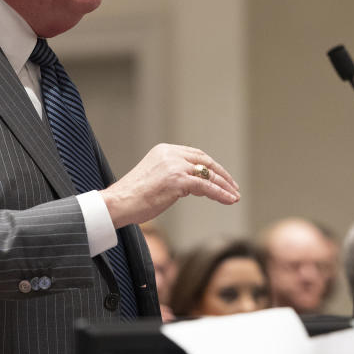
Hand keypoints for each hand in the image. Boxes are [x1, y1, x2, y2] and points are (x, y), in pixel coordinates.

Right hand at [100, 143, 239, 228]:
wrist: (119, 203)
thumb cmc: (133, 197)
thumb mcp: (156, 178)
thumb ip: (174, 176)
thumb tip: (194, 186)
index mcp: (165, 150)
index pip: (195, 155)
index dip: (211, 166)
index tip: (221, 177)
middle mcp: (171, 154)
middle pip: (205, 161)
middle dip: (222, 174)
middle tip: (233, 187)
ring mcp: (175, 166)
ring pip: (208, 174)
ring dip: (224, 186)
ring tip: (234, 196)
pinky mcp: (178, 180)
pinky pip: (206, 186)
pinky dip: (220, 193)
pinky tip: (229, 200)